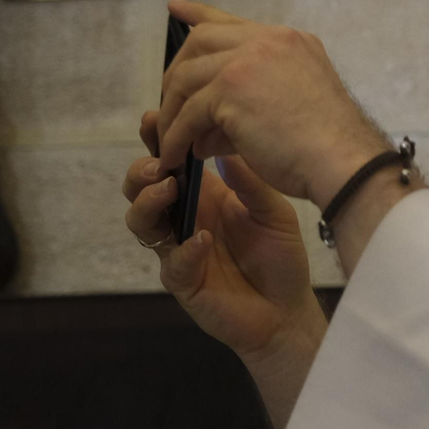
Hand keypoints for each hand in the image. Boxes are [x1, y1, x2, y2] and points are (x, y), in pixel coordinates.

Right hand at [125, 109, 323, 364]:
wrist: (287, 309)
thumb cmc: (280, 256)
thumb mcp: (272, 210)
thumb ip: (250, 182)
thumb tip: (227, 148)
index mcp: (204, 197)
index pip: (170, 165)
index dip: (157, 143)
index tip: (153, 119)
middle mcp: (184, 220)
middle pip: (141, 190)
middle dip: (142, 172)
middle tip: (159, 163)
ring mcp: (178, 251)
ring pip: (141, 225)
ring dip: (149, 203)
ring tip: (170, 188)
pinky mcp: (184, 282)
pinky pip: (172, 265)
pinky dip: (184, 251)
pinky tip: (202, 241)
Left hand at [154, 0, 389, 208]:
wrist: (342, 161)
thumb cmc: (326, 145)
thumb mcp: (294, 103)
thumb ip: (251, 99)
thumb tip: (205, 125)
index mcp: (289, 41)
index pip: (232, 22)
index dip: (198, 14)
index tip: (174, 7)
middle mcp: (269, 41)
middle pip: (200, 41)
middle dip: (177, 73)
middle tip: (170, 105)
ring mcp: (248, 60)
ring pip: (187, 77)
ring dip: (173, 112)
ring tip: (172, 142)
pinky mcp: (231, 88)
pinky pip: (188, 112)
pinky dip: (177, 137)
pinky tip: (176, 156)